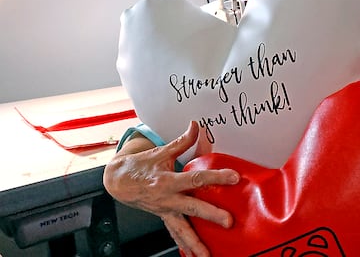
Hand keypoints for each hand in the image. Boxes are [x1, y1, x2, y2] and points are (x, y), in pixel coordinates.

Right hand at [102, 121, 239, 256]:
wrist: (117, 181)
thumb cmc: (141, 166)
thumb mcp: (161, 152)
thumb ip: (182, 141)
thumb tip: (196, 125)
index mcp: (167, 180)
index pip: (196, 179)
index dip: (216, 177)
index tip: (234, 177)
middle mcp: (167, 199)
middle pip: (192, 208)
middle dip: (211, 216)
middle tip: (229, 222)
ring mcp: (165, 211)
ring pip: (182, 230)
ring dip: (195, 245)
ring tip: (208, 256)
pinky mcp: (164, 218)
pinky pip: (176, 234)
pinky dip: (185, 245)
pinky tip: (195, 256)